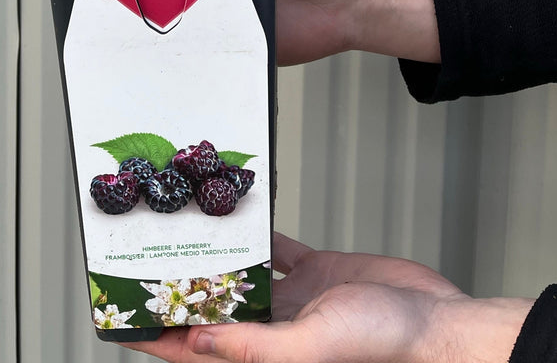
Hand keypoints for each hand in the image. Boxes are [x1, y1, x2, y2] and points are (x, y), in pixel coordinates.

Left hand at [123, 231, 531, 362]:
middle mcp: (272, 328)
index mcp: (265, 357)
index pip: (195, 348)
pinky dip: (259, 230)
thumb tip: (194, 339)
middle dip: (178, 286)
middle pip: (210, 308)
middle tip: (143, 255)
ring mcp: (294, 298)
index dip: (157, 335)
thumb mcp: (311, 345)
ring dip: (215, 253)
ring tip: (182, 225)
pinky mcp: (316, 271)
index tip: (120, 317)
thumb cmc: (384, 346)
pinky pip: (277, 248)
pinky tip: (240, 208)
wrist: (436, 321)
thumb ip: (253, 347)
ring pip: (240, 273)